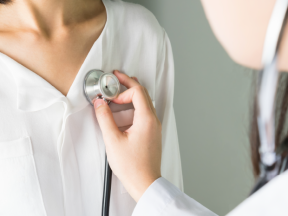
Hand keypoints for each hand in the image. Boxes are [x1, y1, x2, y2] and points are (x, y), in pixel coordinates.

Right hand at [94, 70, 161, 201]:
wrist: (145, 183)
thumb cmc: (132, 166)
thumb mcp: (113, 140)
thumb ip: (104, 118)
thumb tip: (100, 103)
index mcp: (147, 119)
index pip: (137, 92)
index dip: (123, 87)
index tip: (112, 88)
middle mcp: (153, 121)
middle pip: (143, 94)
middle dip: (128, 85)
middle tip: (116, 80)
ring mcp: (154, 127)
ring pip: (144, 103)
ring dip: (131, 96)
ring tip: (118, 94)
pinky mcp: (151, 133)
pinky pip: (144, 114)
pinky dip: (133, 108)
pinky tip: (122, 114)